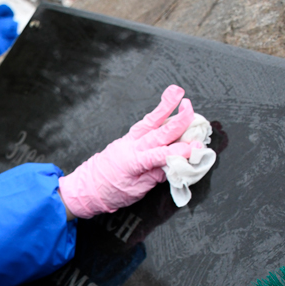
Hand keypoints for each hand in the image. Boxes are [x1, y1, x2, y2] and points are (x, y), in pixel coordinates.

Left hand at [58, 85, 196, 218]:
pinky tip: (166, 106)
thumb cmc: (109, 193)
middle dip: (176, 120)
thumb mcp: (136, 191)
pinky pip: (143, 125)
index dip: (180, 151)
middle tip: (190, 107)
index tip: (197, 149)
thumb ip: (155, 176)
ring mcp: (128, 141)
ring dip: (164, 107)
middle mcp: (132, 148)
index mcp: (134, 163)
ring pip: (149, 122)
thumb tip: (176, 165)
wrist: (87, 189)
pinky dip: (156, 115)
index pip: (161, 155)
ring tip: (177, 92)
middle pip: (158, 132)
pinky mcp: (127, 139)